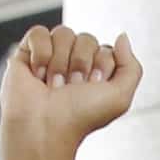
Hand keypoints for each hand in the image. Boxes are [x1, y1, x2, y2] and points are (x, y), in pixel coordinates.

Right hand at [0, 25, 139, 159]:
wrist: (45, 126)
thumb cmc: (80, 117)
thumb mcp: (120, 97)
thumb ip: (131, 67)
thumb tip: (122, 37)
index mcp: (97, 72)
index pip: (106, 49)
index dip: (101, 67)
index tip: (92, 88)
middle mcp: (75, 63)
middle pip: (86, 38)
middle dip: (81, 64)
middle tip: (72, 88)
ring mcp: (51, 56)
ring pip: (63, 33)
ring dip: (60, 63)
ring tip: (54, 86)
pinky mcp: (27, 53)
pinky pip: (39, 32)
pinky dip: (41, 53)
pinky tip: (38, 75)